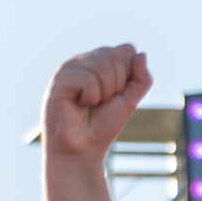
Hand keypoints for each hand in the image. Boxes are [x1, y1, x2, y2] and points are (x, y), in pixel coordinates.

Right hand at [44, 45, 150, 159]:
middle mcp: (85, 60)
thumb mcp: (130, 101)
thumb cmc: (103, 126)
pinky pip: (88, 79)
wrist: (82, 150)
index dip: (128, 75)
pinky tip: (79, 105)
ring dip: (103, 93)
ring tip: (90, 105)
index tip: (117, 95)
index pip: (127, 50)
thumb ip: (141, 79)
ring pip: (102, 66)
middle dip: (116, 85)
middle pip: (115, 56)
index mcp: (101, 61)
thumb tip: (141, 53)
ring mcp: (71, 67)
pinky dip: (90, 97)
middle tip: (102, 102)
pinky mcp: (60, 79)